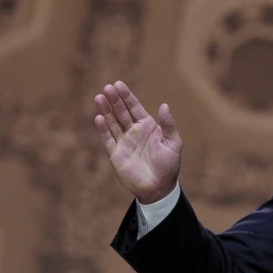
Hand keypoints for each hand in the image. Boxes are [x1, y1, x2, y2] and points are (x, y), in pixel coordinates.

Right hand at [93, 81, 181, 203]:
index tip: (118, 84)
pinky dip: (103, 129)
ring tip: (99, 98)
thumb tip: (164, 105)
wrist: (159, 188)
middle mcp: (134, 132)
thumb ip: (168, 125)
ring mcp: (124, 142)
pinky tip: (99, 118)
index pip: (135, 108)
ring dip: (106, 111)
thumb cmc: (169, 165)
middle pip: (121, 112)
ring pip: (112, 123)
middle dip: (114, 100)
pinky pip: (108, 139)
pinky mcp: (116, 154)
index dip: (127, 96)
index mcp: (148, 127)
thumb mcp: (173, 143)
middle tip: (107, 88)